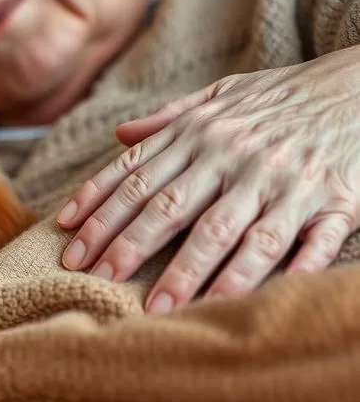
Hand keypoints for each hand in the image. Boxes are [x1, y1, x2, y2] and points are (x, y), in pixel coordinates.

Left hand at [56, 47, 359, 312]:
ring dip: (188, 272)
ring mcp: (284, 181)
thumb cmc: (287, 96)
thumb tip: (119, 134)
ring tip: (157, 307)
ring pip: (227, 232)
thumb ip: (170, 118)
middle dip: (128, 246)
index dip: (99, 208)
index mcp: (204, 132)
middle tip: (96, 280)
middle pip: (171, 207)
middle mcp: (236, 156)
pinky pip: (299, 245)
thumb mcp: (224, 94)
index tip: (69, 241)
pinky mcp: (334, 201)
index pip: (138, 175)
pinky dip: (269, 275)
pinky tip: (239, 303)